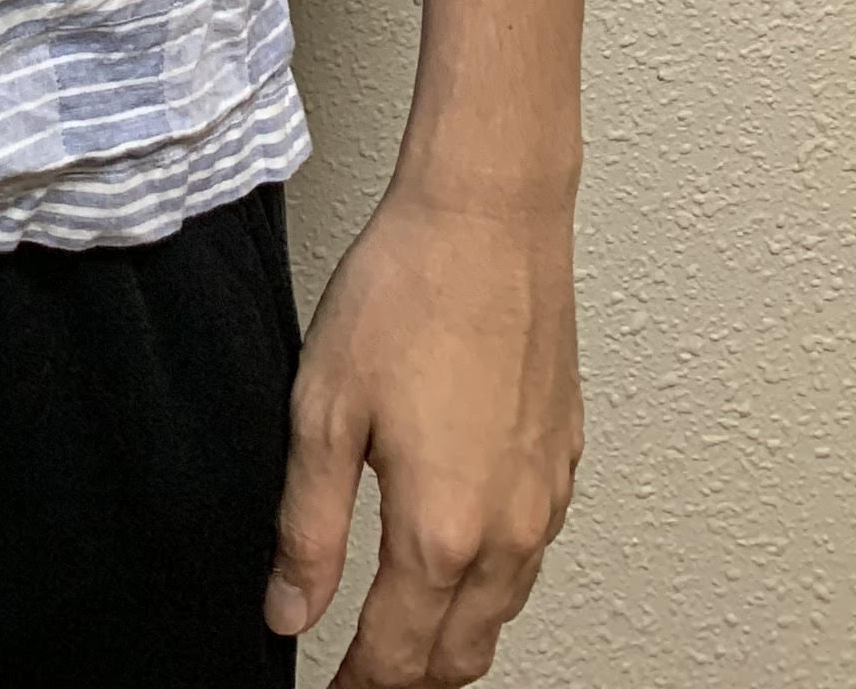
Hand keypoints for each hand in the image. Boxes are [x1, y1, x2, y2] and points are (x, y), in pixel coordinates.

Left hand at [265, 184, 581, 682]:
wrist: (489, 214)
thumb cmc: (406, 292)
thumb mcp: (324, 410)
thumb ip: (307, 529)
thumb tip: (290, 613)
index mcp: (440, 531)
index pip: (396, 657)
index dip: (355, 688)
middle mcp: (507, 531)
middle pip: (461, 656)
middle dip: (409, 678)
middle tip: (363, 673)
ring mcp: (546, 497)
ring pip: (503, 612)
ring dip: (455, 638)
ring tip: (405, 631)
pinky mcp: (565, 459)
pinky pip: (531, 555)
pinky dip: (493, 581)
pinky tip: (460, 552)